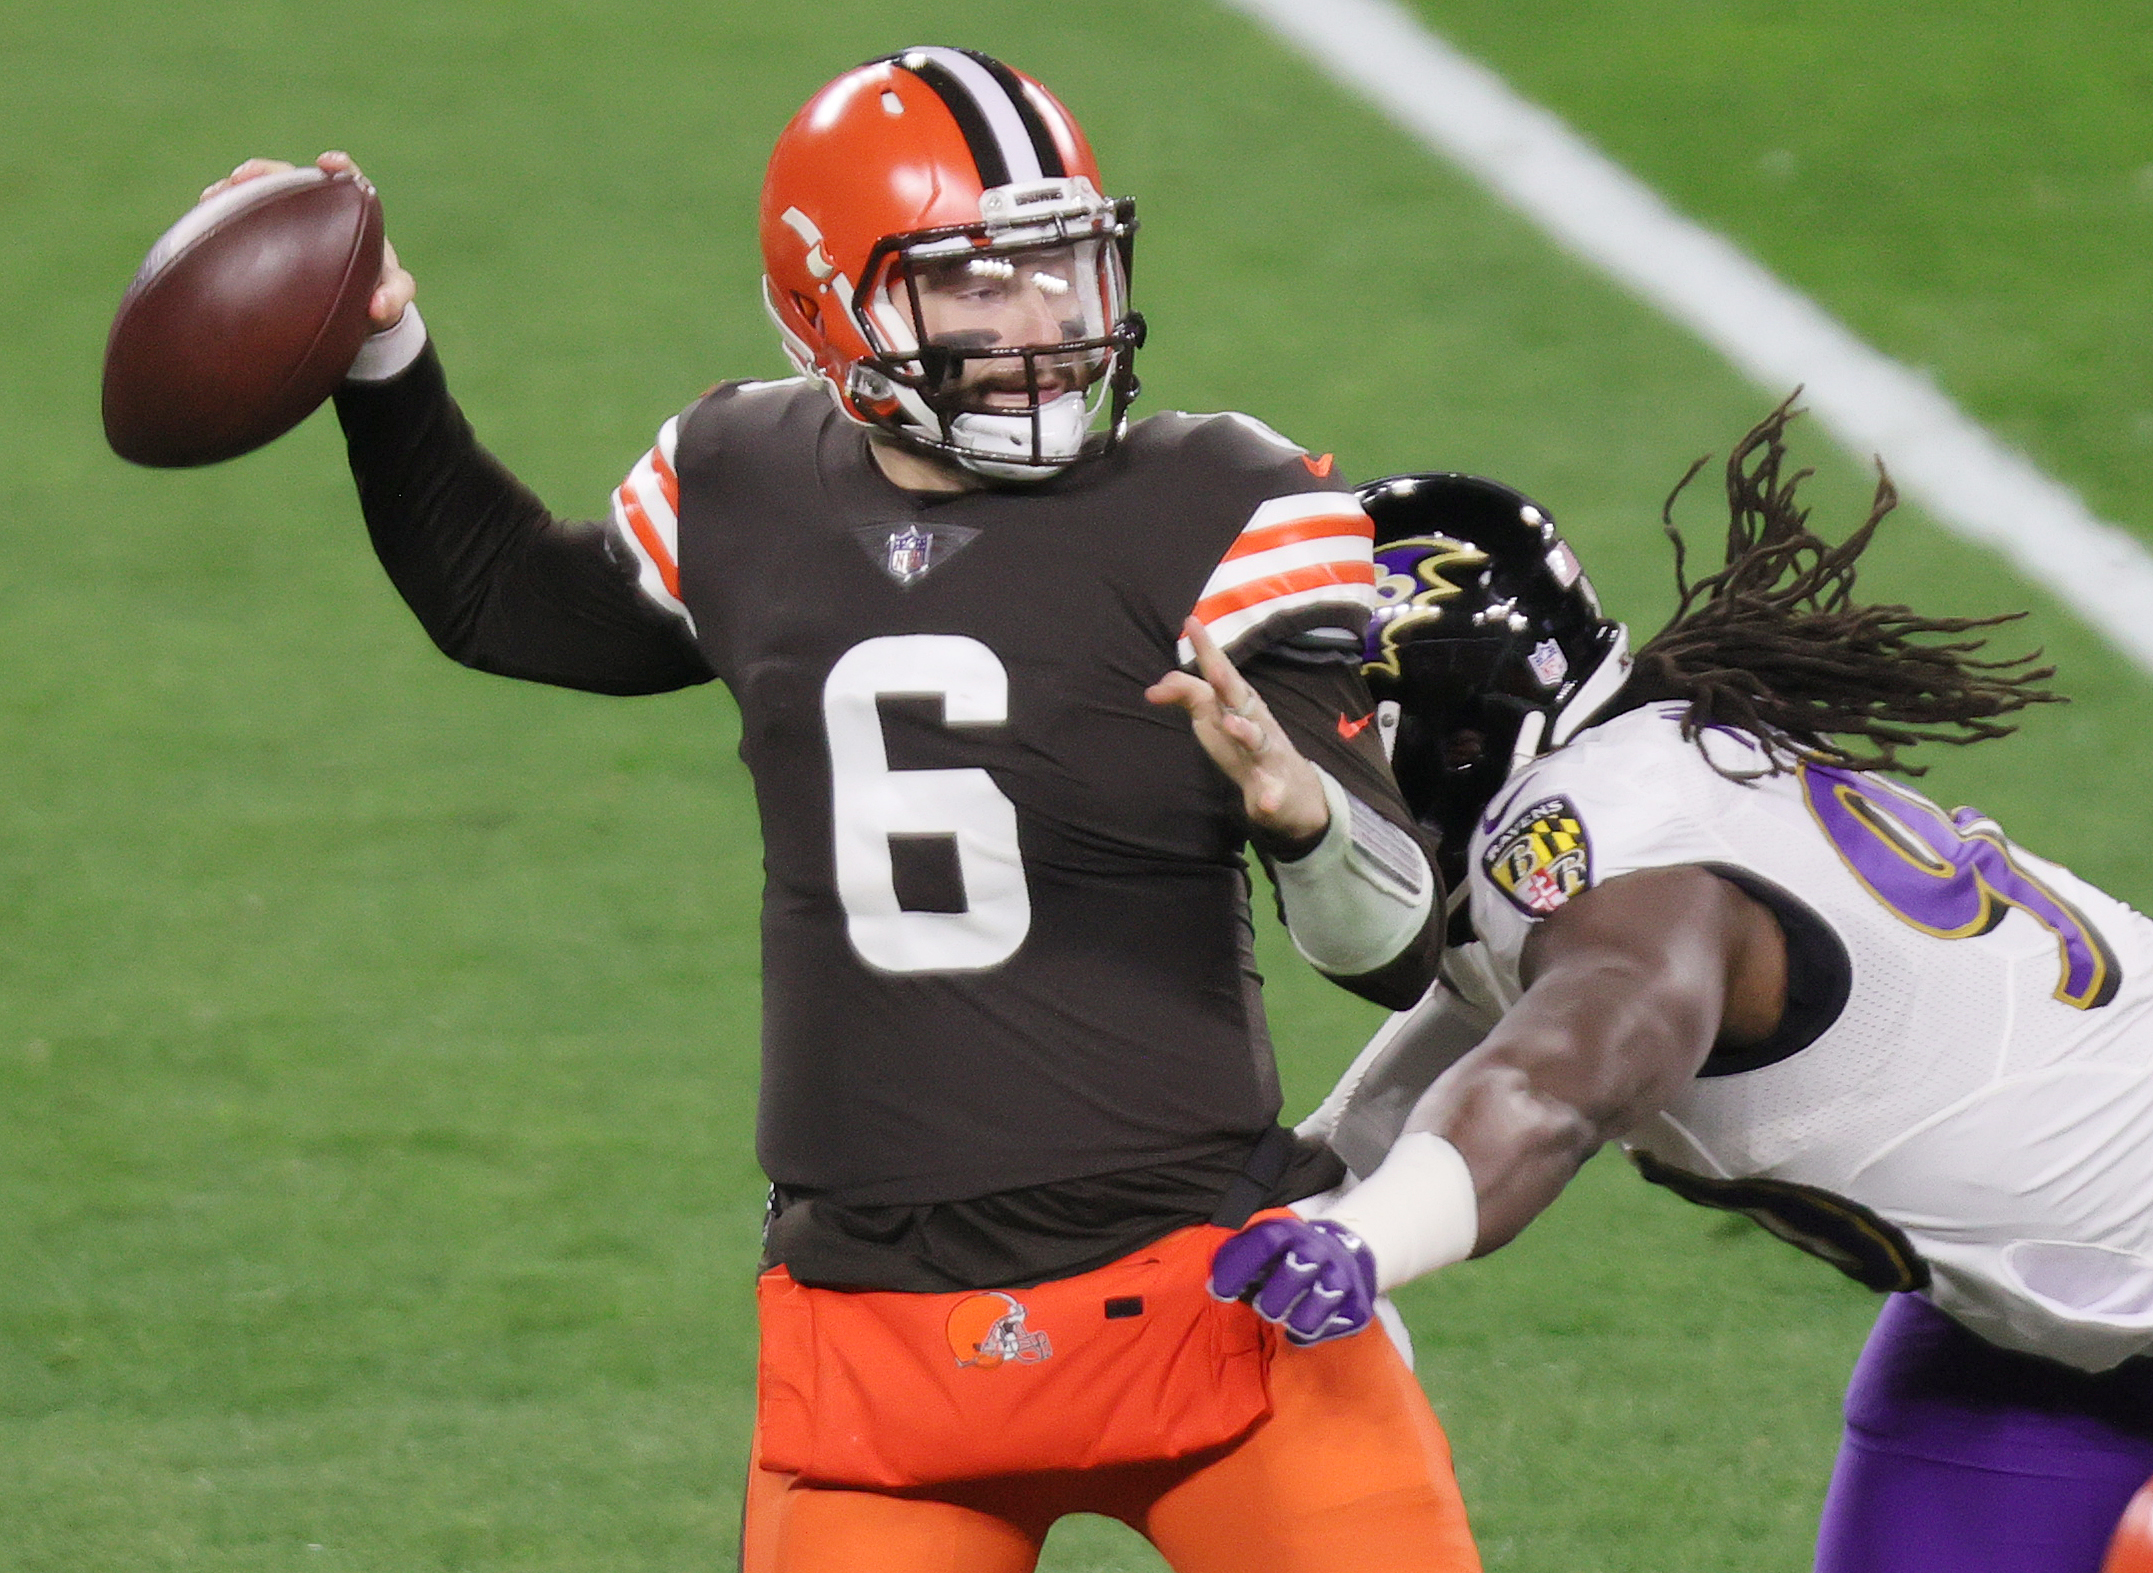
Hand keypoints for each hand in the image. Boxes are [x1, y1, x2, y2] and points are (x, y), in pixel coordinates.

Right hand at [201, 151, 413, 331]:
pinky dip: (223, 220)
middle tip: (243, 176)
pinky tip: (200, 225)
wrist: (351, 314)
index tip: (328, 162)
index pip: (348, 182)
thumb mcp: (389, 299)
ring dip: (236, 194)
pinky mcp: (265, 241)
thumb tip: (379, 308)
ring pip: (260, 199)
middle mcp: (319, 213)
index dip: (339, 168)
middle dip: (266, 173)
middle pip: (292, 181)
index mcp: (353, 217)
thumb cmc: (375, 296)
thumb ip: (392, 298)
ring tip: (212, 197)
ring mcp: (289, 225)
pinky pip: (242, 225)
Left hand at [1146, 618, 1329, 846]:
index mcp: (1241, 705)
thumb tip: (1152, 689)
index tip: (1190, 622)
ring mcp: (1268, 756)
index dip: (1207, 650)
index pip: (1221, 672)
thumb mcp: (1216, 720)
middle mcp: (1256, 723)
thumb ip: (1188, 698)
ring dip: (1245, 732)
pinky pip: (1270, 794)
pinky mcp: (1274, 790)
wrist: (1293, 793)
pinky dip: (1267, 797)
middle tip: (1211, 663)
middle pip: (1240, 698)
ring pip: (1258, 741)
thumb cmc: (1246, 747)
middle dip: (1226, 680)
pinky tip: (1262, 803)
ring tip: (1231, 725)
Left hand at [1208, 1216, 1376, 1344]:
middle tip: (1264, 1309)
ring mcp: (1341, 1276)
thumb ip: (1238, 1258)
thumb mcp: (1266, 1245)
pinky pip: (1337, 1324)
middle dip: (1273, 1299)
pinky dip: (1315, 1333)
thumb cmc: (1290, 1255)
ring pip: (1320, 1301)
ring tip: (1287, 1319)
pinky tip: (1302, 1329)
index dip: (1238, 1267)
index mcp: (1289, 1232)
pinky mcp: (1358, 1303)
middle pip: (1295, 1270)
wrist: (1345, 1251)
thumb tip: (1214, 1285)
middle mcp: (1317, 1250)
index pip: (1264, 1242)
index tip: (1219, 1292)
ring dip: (1297, 1318)